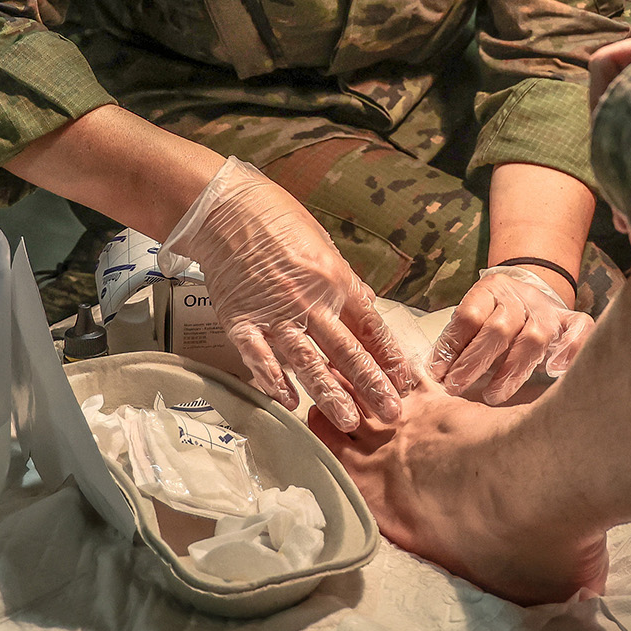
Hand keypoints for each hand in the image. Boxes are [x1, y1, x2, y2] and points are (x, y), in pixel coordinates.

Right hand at [159, 158, 418, 430]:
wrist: (228, 209)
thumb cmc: (278, 221)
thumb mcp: (324, 245)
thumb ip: (344, 282)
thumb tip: (366, 308)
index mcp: (335, 279)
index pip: (369, 325)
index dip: (388, 355)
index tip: (403, 380)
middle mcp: (309, 299)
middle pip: (346, 349)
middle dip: (370, 385)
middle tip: (390, 413)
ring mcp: (274, 311)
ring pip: (307, 361)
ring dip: (329, 393)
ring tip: (349, 421)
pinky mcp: (240, 319)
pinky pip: (259, 356)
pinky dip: (273, 380)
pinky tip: (288, 402)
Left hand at [427, 266, 593, 404]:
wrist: (531, 293)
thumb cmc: (494, 315)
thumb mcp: (472, 316)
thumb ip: (456, 340)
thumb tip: (430, 374)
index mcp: (490, 290)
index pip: (469, 316)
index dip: (452, 345)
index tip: (437, 374)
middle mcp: (521, 298)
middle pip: (498, 328)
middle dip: (474, 361)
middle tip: (455, 387)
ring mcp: (548, 311)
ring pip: (534, 337)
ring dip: (511, 369)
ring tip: (493, 395)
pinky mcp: (570, 321)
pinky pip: (579, 330)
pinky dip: (571, 349)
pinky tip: (556, 370)